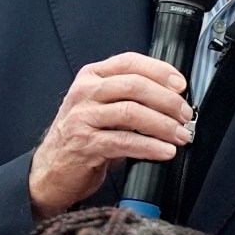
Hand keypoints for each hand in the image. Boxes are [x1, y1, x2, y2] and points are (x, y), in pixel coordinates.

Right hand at [29, 53, 193, 218]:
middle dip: (167, 100)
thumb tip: (171, 99)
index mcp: (90, 77)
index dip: (160, 71)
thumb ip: (127, 98)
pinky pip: (125, 142)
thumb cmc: (81, 138)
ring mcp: (82, 118)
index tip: (181, 85)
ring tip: (181, 135)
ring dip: (163, 125)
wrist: (50, 171)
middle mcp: (84, 93)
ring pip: (132, 113)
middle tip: (185, 115)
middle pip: (134, 86)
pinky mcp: (85, 145)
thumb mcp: (100, 109)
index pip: (129, 62)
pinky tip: (165, 152)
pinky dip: (150, 147)